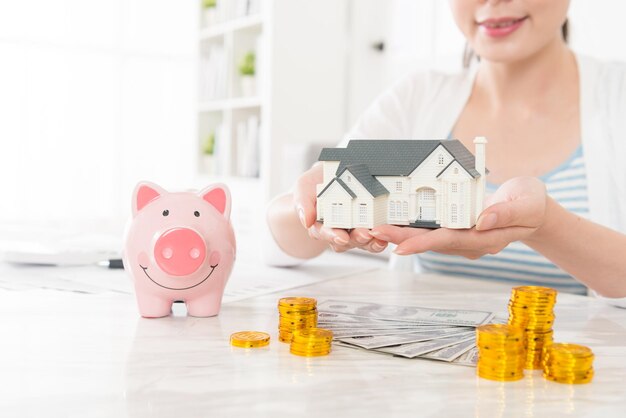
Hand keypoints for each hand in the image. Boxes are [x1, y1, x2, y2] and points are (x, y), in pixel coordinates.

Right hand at [293, 163, 387, 253]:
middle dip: (356, 239)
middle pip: (347, 242)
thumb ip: (303, 203)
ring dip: (372, 241)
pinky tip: (390, 231)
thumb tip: (306, 221)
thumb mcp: (304, 187)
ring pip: (364, 242)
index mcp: (321, 226)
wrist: (333, 174)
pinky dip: (384, 235)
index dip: (333, 236)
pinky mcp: (372, 225)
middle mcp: (339, 232)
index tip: (341, 237)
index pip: (325, 234)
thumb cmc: (317, 183)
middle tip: (365, 233)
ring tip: (379, 235)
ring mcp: (356, 230)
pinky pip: (379, 235)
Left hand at [370, 177, 548, 258]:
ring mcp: (463, 238)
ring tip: (377, 228)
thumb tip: (482, 220)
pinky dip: (413, 228)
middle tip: (376, 232)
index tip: (401, 245)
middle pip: (432, 242)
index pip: (451, 241)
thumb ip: (506, 213)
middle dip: (403, 238)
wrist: (533, 209)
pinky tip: (395, 223)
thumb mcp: (527, 204)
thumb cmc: (531, 204)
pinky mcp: (458, 230)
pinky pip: (433, 231)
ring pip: (429, 238)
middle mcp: (470, 242)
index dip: (424, 243)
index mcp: (486, 238)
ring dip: (403, 234)